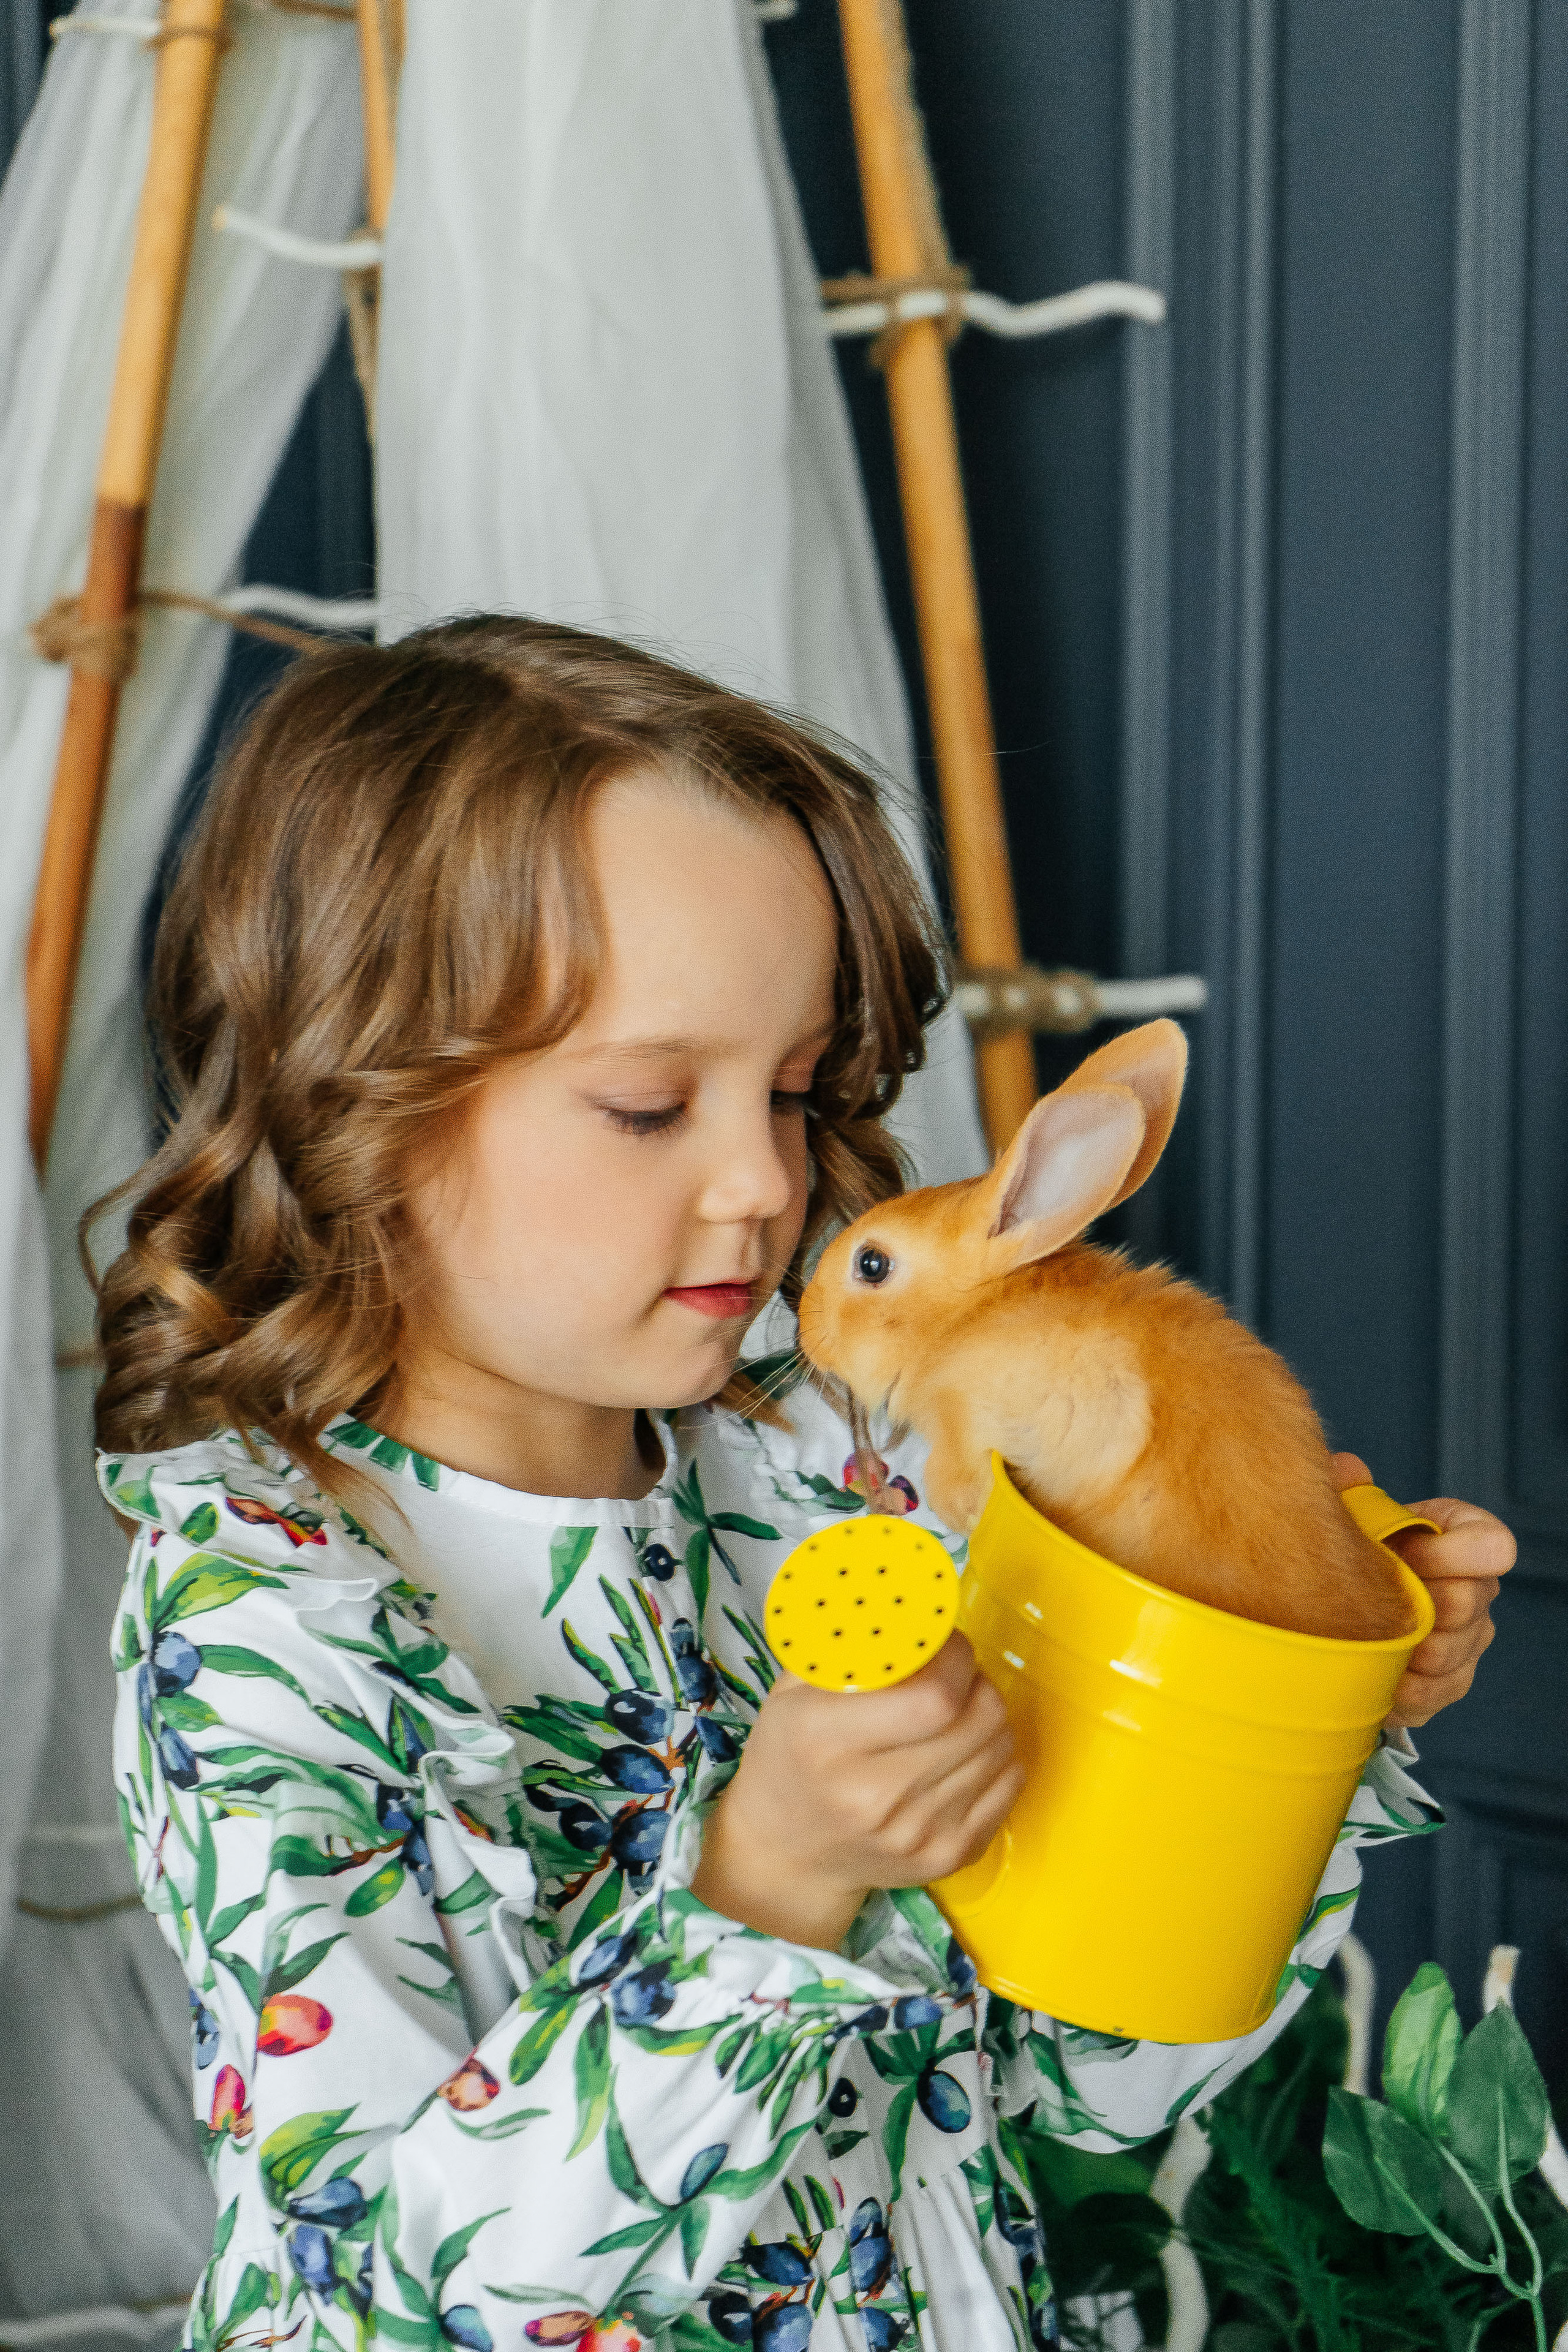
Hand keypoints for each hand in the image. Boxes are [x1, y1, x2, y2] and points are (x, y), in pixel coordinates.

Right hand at [690, 1632, 1021, 1950]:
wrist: (787, 1853)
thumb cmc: (791, 1754)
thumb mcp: (795, 1688)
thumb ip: (847, 1639)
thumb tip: (905, 1594)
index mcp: (824, 1741)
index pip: (933, 1695)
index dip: (954, 1657)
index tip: (943, 1644)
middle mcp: (872, 1795)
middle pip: (977, 1719)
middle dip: (976, 1680)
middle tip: (952, 1675)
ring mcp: (915, 1834)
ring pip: (1000, 1747)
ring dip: (987, 1714)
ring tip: (955, 1711)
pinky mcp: (947, 1858)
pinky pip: (1009, 1785)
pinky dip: (998, 1757)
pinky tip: (964, 1750)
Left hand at [1331, 1453, 1514, 1728]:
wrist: (1344, 1603)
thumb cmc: (1359, 1550)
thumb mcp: (1353, 1513)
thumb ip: (1349, 1489)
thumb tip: (1346, 1469)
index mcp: (1464, 1539)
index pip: (1494, 1544)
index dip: (1453, 1552)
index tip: (1408, 1554)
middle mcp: (1477, 1589)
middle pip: (1471, 1602)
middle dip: (1422, 1602)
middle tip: (1382, 1601)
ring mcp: (1467, 1640)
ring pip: (1455, 1651)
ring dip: (1411, 1648)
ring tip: (1375, 1640)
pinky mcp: (1448, 1683)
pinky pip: (1438, 1693)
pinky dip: (1405, 1690)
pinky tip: (1379, 1678)